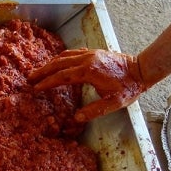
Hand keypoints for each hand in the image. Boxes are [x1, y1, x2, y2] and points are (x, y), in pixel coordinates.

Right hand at [28, 49, 146, 121]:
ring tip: (39, 71)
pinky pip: (72, 53)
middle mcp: (87, 59)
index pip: (62, 77)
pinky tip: (56, 63)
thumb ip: (94, 111)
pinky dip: (61, 58)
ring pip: (64, 56)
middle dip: (43, 71)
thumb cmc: (128, 87)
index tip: (36, 88)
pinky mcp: (94, 53)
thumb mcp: (113, 103)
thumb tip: (76, 118)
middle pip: (59, 64)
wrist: (141, 70)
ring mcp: (90, 54)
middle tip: (30, 78)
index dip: (48, 83)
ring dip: (50, 64)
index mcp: (89, 71)